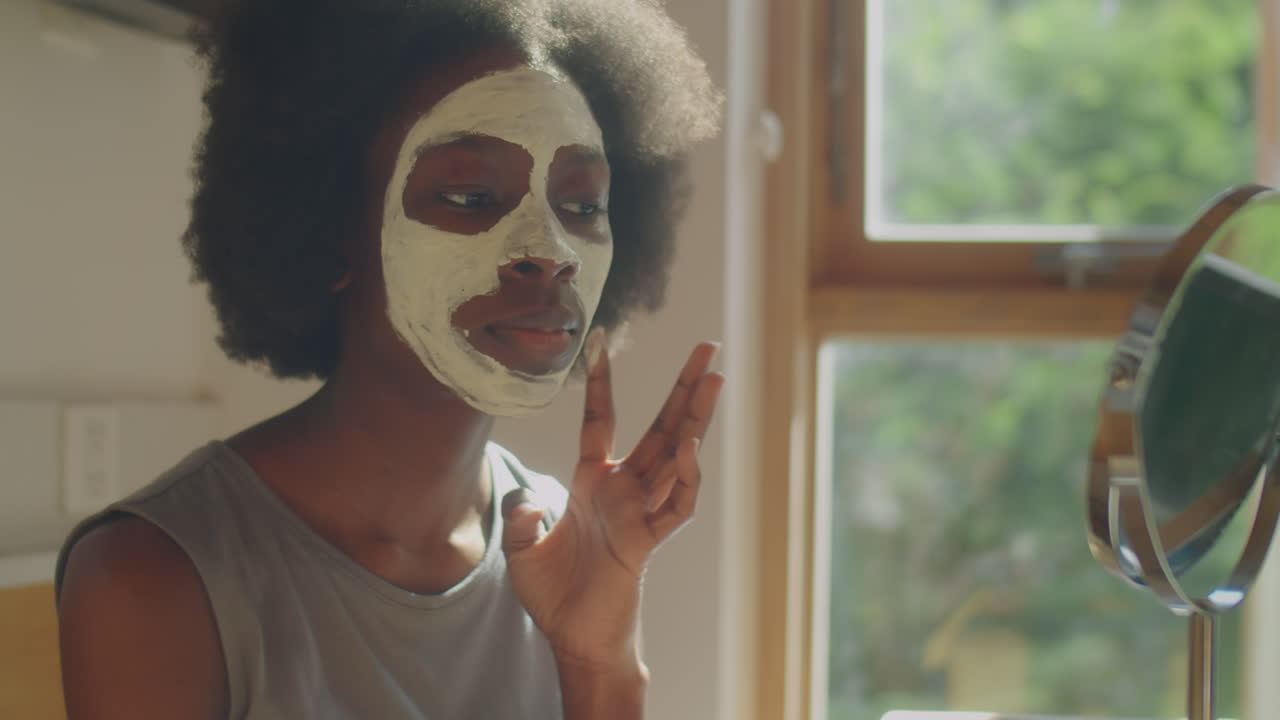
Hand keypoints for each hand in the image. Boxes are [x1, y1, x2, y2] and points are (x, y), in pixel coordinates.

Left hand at [501, 333, 723, 670]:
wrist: (572, 639)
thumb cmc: (552, 593)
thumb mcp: (521, 547)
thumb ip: (522, 515)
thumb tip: (531, 496)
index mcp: (591, 483)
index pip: (601, 422)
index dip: (603, 384)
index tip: (600, 341)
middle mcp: (622, 490)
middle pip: (660, 427)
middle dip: (683, 387)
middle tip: (707, 347)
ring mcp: (638, 513)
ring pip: (676, 456)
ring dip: (696, 417)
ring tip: (715, 378)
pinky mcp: (646, 542)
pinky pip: (674, 506)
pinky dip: (685, 477)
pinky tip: (688, 445)